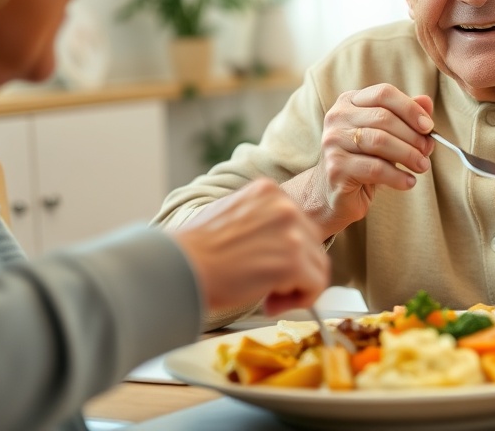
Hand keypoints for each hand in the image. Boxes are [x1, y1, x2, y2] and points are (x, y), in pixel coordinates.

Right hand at [173, 178, 329, 317]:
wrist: (176, 269)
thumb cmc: (195, 252)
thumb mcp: (233, 217)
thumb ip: (262, 223)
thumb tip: (283, 245)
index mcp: (268, 191)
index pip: (299, 223)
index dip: (289, 251)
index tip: (269, 267)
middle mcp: (284, 205)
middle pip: (313, 243)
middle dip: (295, 270)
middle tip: (269, 289)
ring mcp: (290, 231)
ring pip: (318, 265)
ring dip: (296, 287)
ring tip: (268, 298)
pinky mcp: (292, 261)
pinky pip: (316, 285)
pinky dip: (301, 300)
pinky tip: (271, 303)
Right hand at [296, 85, 434, 235]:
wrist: (334, 193)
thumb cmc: (364, 160)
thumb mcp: (387, 136)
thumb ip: (405, 117)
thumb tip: (427, 102)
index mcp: (349, 101)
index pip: (383, 93)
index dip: (410, 108)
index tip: (429, 126)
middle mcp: (337, 117)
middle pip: (383, 117)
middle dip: (412, 136)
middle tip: (428, 150)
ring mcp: (333, 141)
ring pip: (380, 142)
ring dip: (408, 155)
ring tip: (422, 166)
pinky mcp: (335, 167)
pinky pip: (375, 168)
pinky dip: (398, 176)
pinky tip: (409, 182)